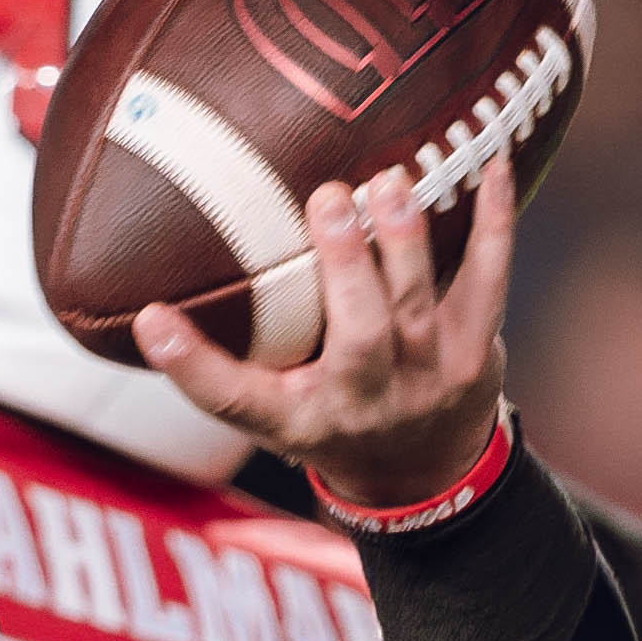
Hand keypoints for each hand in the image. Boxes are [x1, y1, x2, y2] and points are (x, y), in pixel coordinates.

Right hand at [131, 152, 512, 513]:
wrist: (427, 474)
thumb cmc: (330, 420)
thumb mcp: (271, 410)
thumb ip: (218, 364)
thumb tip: (146, 310)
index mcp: (299, 417)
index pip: (233, 399)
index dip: (189, 363)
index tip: (149, 317)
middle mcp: (366, 400)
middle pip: (356, 335)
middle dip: (344, 265)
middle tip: (327, 196)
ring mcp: (430, 376)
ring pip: (420, 306)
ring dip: (407, 241)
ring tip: (390, 182)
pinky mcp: (478, 347)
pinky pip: (489, 279)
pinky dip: (494, 223)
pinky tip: (495, 165)